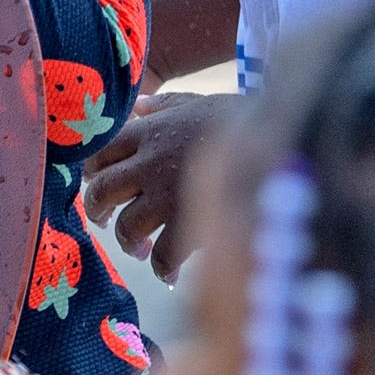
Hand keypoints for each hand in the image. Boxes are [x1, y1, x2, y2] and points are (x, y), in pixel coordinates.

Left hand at [81, 89, 234, 275]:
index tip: (96, 181)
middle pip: (103, 190)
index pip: (101, 152)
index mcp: (150, 131)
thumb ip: (165, 106)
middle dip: (98, 209)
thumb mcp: (199, 102)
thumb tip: (139, 106)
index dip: (92, 170)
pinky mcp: (192, 221)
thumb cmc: (243, 118)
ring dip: (128, 241)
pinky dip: (162, 266)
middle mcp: (151, 162)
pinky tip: (168, 272)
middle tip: (104, 220)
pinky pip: (164, 253)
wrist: (282, 133)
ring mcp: (169, 193)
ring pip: (128, 226)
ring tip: (137, 248)